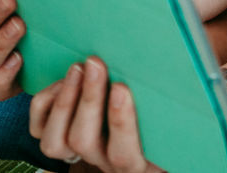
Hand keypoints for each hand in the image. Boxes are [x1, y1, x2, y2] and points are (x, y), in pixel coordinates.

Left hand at [30, 57, 160, 172]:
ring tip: (79, 67)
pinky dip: (48, 101)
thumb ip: (164, 107)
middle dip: (88, 99)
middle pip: (83, 141)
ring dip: (66, 100)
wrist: (137, 134)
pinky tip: (65, 79)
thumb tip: (187, 74)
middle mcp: (102, 161)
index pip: (123, 154)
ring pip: (56, 142)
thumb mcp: (167, 122)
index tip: (121, 88)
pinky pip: (39, 130)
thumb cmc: (160, 124)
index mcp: (134, 162)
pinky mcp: (56, 140)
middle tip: (96, 63)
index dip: (120, 123)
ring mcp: (76, 154)